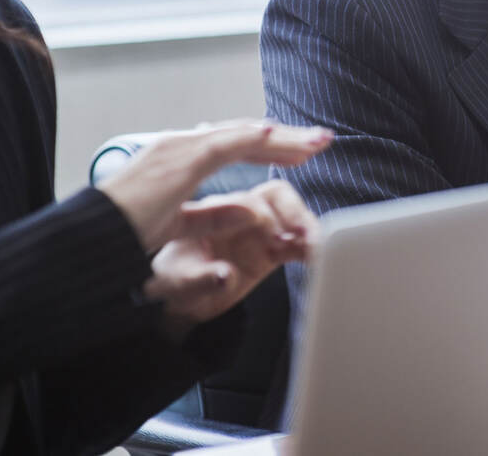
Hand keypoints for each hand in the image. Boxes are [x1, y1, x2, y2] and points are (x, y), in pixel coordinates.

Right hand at [98, 120, 331, 250]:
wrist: (93, 238)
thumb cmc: (124, 232)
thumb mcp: (178, 224)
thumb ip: (210, 215)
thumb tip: (248, 208)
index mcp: (180, 157)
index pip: (235, 144)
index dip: (271, 146)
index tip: (302, 151)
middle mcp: (181, 145)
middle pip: (245, 134)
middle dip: (286, 138)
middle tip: (322, 140)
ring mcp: (180, 148)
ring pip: (242, 135)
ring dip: (282, 137)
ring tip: (316, 142)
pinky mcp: (179, 159)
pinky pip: (223, 144)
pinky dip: (250, 138)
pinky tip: (275, 134)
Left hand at [144, 179, 320, 338]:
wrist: (180, 291)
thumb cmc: (172, 279)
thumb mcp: (176, 282)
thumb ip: (201, 278)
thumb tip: (227, 276)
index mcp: (212, 211)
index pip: (245, 202)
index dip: (263, 217)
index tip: (273, 237)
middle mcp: (239, 212)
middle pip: (276, 196)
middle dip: (294, 212)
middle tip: (303, 234)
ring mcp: (259, 228)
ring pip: (292, 214)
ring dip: (307, 227)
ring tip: (314, 247)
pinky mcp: (272, 246)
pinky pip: (297, 240)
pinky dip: (309, 246)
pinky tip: (315, 258)